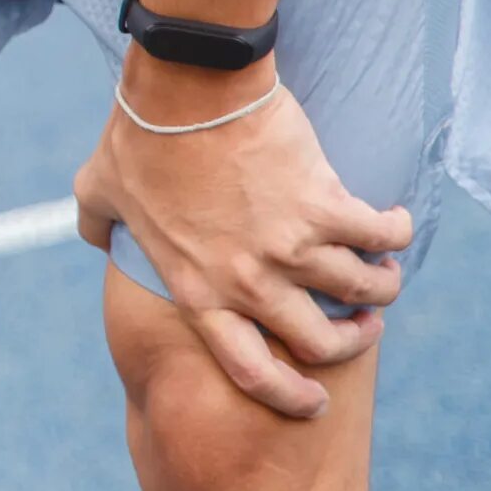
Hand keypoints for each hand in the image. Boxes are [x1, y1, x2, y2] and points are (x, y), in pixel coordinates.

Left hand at [71, 59, 413, 419]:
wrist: (187, 88)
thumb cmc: (138, 135)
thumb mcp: (99, 192)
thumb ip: (97, 227)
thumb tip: (95, 237)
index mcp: (198, 291)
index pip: (249, 371)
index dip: (288, 396)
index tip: (314, 402)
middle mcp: (250, 283)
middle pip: (322, 342)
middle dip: (353, 339)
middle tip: (364, 323)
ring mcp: (291, 248)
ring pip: (364, 289)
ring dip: (382, 285)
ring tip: (384, 270)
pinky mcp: (325, 207)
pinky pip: (381, 235)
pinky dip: (395, 232)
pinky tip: (394, 222)